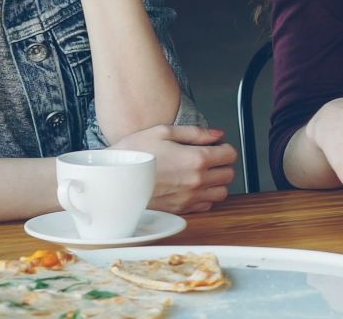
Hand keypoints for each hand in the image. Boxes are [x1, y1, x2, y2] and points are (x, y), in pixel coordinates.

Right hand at [112, 124, 236, 214]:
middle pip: (229, 174)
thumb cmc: (134, 154)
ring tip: (203, 173)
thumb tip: (218, 134)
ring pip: (221, 193)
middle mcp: (196, 181)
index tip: (216, 145)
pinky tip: (192, 186)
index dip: (225, 147)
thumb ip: (195, 133)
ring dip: (217, 182)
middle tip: (210, 157)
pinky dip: (205, 197)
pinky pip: (206, 205)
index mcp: (195, 159)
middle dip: (223, 164)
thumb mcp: (164, 132)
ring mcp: (189, 198)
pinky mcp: (180, 210)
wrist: (112, 180)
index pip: (230, 155)